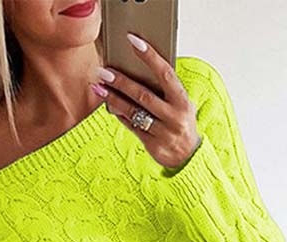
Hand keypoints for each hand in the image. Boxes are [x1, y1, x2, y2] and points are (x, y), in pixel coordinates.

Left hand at [91, 33, 201, 169]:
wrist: (189, 155)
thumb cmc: (181, 122)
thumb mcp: (181, 104)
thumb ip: (166, 91)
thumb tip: (139, 70)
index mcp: (182, 100)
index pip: (166, 74)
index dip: (150, 57)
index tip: (133, 41)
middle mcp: (174, 116)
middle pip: (143, 95)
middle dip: (121, 82)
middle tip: (104, 71)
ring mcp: (163, 132)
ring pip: (134, 112)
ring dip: (113, 99)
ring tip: (98, 87)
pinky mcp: (152, 144)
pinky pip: (132, 126)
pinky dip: (119, 115)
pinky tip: (109, 105)